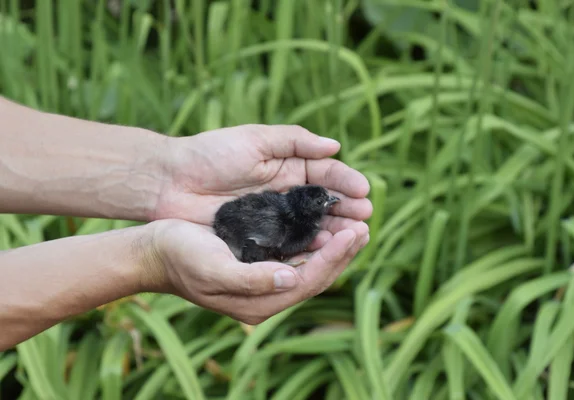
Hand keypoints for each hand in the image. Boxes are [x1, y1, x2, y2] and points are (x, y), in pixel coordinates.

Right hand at [147, 218, 368, 323]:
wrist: (155, 251)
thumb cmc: (180, 257)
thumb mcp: (214, 269)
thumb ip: (252, 279)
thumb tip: (291, 277)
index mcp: (259, 302)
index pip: (309, 280)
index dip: (334, 256)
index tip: (352, 232)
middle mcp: (267, 293)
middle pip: (317, 275)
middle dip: (343, 252)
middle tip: (364, 226)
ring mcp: (265, 278)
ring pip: (311, 263)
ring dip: (334, 246)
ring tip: (355, 224)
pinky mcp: (260, 262)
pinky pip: (297, 253)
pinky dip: (315, 240)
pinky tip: (325, 223)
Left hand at [154, 125, 371, 247]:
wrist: (168, 181)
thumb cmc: (210, 154)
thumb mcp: (254, 139)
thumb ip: (294, 141)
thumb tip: (335, 146)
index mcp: (286, 165)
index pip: (325, 173)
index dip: (345, 182)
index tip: (364, 192)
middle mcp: (285, 192)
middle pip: (324, 202)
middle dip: (346, 208)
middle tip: (365, 218)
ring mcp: (273, 216)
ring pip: (311, 224)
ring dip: (333, 229)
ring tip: (353, 236)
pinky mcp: (259, 237)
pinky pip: (289, 242)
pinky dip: (308, 246)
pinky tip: (323, 250)